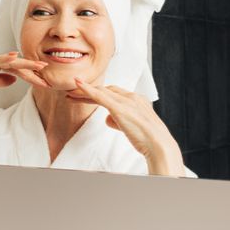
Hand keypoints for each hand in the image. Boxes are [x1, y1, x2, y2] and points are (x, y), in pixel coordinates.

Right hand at [0, 50, 48, 90]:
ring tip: (41, 67)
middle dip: (32, 72)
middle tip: (48, 79)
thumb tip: (13, 81)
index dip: (29, 75)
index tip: (42, 82)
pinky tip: (16, 58)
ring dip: (25, 65)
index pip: (14, 69)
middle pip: (15, 65)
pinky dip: (5, 59)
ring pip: (9, 62)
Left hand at [67, 78, 185, 175]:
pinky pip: (99, 96)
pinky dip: (87, 89)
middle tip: (73, 94)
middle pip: (106, 90)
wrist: (159, 145)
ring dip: (84, 91)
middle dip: (89, 91)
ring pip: (101, 92)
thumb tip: (107, 119)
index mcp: (138, 100)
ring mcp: (126, 101)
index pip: (114, 93)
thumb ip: (119, 121)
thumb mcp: (132, 127)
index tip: (86, 95)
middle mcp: (132, 97)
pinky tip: (77, 85)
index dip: (99, 93)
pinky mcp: (119, 108)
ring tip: (70, 94)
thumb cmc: (148, 140)